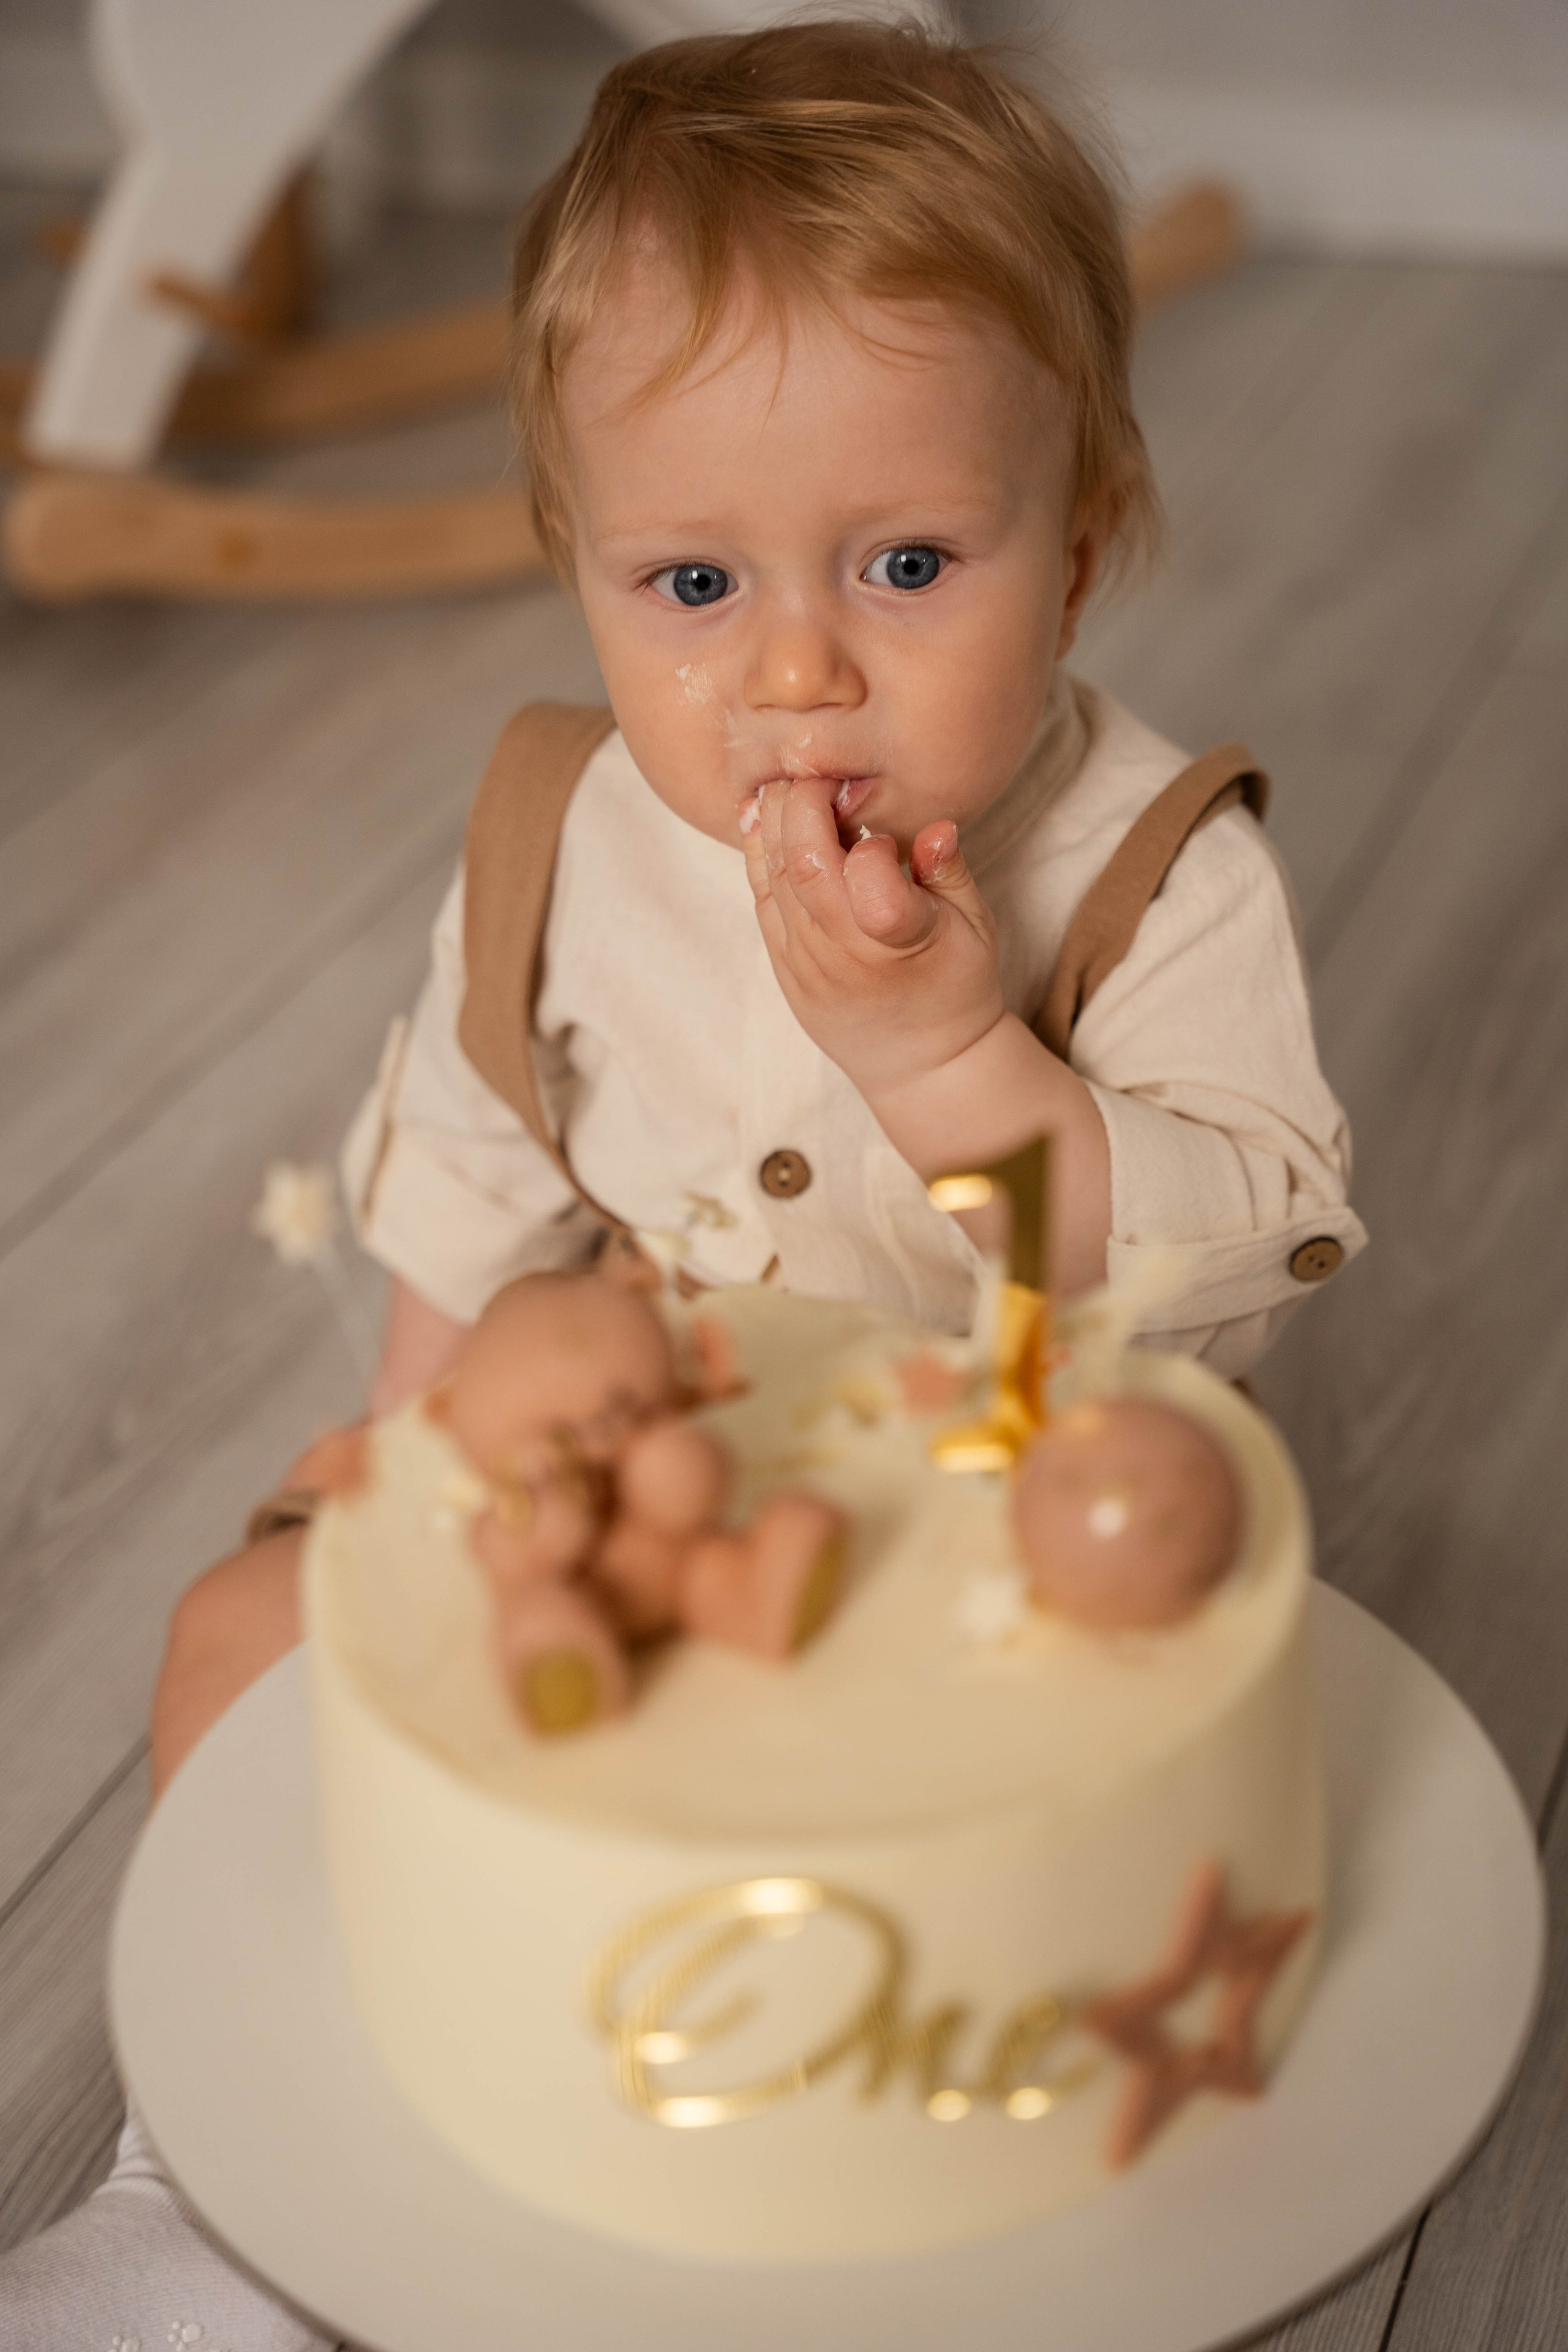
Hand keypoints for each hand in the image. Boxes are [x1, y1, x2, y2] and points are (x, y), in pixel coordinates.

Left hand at [741, 776, 1006, 1101]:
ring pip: (776, 880)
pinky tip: (761, 821)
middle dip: (805, 805)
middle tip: (818, 775)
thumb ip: (949, 871)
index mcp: (904, 944)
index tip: (878, 826)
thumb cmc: (957, 985)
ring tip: (785, 786)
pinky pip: (761, 902)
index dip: (869, 838)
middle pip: (807, 866)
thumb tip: (936, 824)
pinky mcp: (784, 970)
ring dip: (773, 824)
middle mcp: (848, 957)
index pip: (871, 877)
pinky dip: (758, 856)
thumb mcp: (975, 927)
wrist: (922, 1063)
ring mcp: (809, 966)